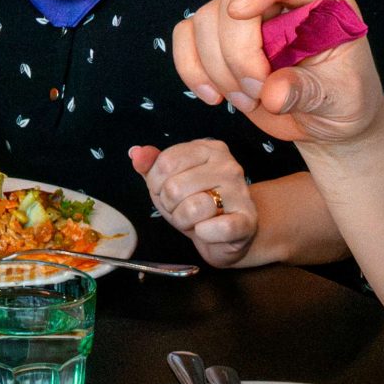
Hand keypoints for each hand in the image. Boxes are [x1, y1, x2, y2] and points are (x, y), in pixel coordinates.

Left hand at [130, 140, 258, 266]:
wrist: (229, 234)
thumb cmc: (196, 203)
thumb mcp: (168, 181)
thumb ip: (151, 166)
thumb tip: (136, 154)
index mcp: (208, 149)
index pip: (165, 162)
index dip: (156, 184)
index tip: (167, 192)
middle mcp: (228, 166)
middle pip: (174, 187)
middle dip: (170, 206)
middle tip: (183, 210)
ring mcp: (240, 192)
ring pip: (192, 208)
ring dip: (185, 221)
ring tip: (196, 220)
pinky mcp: (247, 220)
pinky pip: (215, 227)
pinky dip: (204, 234)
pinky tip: (208, 231)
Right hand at [171, 0, 383, 146]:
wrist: (327, 122)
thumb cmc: (345, 100)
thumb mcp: (340, 97)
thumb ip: (308, 91)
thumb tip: (272, 94)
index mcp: (320, 1)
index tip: (242, 13)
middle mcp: (279, 3)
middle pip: (232, 2)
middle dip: (237, 54)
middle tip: (258, 92)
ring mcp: (245, 22)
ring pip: (204, 21)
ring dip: (216, 68)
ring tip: (248, 101)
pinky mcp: (218, 43)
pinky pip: (186, 39)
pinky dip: (191, 69)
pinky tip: (214, 97)